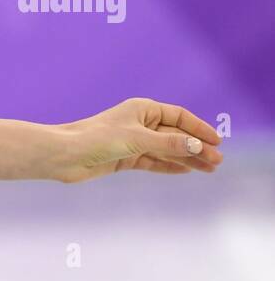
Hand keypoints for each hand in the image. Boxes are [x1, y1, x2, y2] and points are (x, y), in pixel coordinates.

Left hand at [52, 98, 223, 182]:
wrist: (64, 155)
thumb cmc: (96, 139)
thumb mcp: (137, 140)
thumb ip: (168, 144)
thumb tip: (197, 147)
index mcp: (142, 109)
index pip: (179, 117)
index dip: (199, 129)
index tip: (217, 142)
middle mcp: (139, 123)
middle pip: (175, 136)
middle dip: (196, 148)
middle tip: (217, 162)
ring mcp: (132, 142)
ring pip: (166, 150)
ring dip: (187, 159)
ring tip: (209, 169)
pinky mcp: (124, 158)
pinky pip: (153, 162)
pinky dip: (169, 166)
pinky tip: (186, 171)